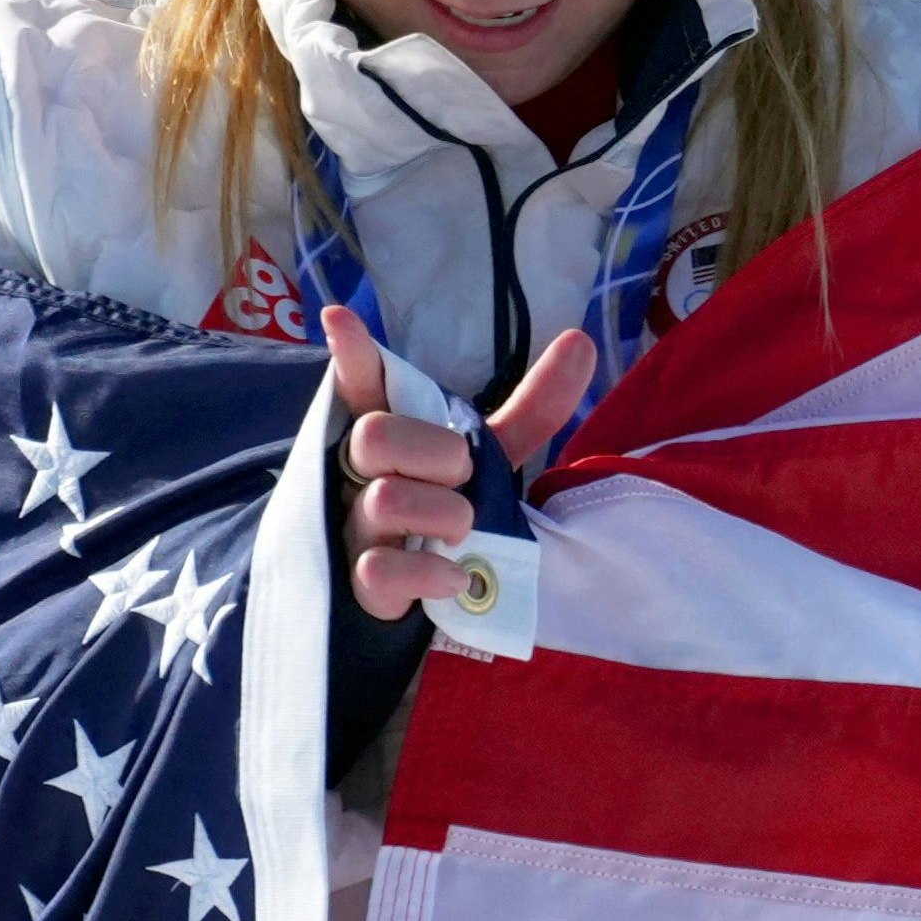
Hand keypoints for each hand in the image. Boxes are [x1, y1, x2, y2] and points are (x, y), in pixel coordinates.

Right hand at [323, 304, 592, 620]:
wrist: (428, 602)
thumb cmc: (449, 516)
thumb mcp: (491, 462)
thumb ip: (530, 409)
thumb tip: (579, 340)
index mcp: (389, 438)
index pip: (361, 386)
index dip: (353, 355)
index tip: (340, 318)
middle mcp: (359, 477)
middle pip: (374, 437)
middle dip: (434, 452)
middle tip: (463, 475)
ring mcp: (354, 530)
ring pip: (385, 502)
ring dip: (443, 514)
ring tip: (465, 532)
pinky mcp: (359, 587)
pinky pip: (380, 571)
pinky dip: (428, 573)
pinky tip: (455, 577)